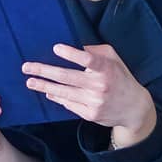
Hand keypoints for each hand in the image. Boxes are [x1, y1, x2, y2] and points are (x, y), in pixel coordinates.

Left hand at [22, 44, 155, 140]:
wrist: (133, 108)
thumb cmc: (120, 77)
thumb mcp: (113, 59)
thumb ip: (95, 52)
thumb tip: (73, 47)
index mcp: (107, 69)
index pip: (88, 60)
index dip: (72, 54)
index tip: (55, 48)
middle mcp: (100, 85)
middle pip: (67, 77)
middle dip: (44, 71)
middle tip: (27, 67)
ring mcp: (94, 101)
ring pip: (64, 92)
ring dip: (44, 86)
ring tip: (30, 81)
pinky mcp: (90, 114)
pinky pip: (69, 104)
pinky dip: (57, 97)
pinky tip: (48, 92)